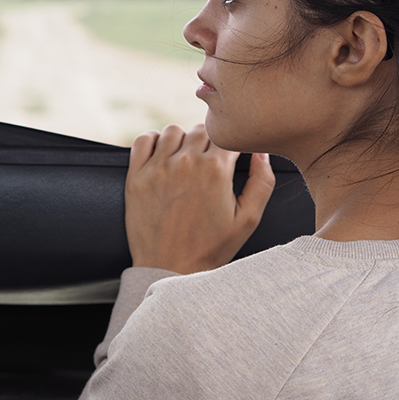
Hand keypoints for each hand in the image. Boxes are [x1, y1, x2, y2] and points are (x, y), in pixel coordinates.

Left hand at [125, 124, 274, 273]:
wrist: (170, 270)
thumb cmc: (210, 248)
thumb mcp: (247, 219)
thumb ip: (262, 182)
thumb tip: (261, 152)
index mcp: (216, 170)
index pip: (228, 135)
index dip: (231, 144)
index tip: (230, 157)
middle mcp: (186, 163)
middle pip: (202, 130)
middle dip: (209, 142)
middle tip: (209, 164)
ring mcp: (158, 168)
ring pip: (174, 130)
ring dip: (182, 140)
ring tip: (186, 160)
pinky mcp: (136, 176)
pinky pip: (143, 140)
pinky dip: (153, 141)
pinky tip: (161, 155)